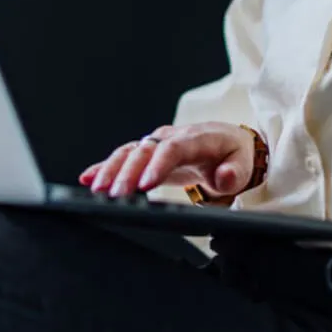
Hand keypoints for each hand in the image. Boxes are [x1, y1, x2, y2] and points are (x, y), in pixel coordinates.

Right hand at [79, 121, 255, 198]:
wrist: (228, 143)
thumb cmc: (234, 155)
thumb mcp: (243, 164)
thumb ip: (235, 172)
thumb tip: (224, 176)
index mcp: (196, 138)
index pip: (173, 149)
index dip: (157, 166)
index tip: (144, 185)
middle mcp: (172, 137)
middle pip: (145, 151)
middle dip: (127, 172)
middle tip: (113, 194)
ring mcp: (158, 143)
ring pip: (130, 152)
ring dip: (111, 169)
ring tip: (96, 189)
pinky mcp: (148, 153)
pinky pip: (124, 157)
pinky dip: (105, 166)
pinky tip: (88, 178)